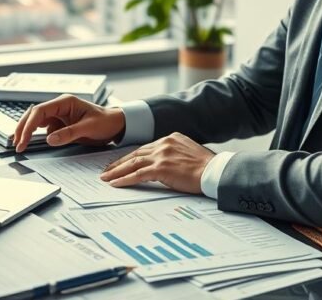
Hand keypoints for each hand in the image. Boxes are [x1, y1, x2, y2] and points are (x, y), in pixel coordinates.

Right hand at [12, 94, 125, 152]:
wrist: (116, 125)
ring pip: (36, 121)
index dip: (29, 125)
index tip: (23, 139)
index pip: (40, 111)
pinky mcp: (60, 123)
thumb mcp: (88, 128)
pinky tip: (29, 142)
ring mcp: (59, 114)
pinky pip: (44, 128)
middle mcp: (59, 106)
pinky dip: (35, 135)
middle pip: (34, 114)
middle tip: (16, 144)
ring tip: (19, 144)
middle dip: (23, 128)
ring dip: (27, 131)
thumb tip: (49, 139)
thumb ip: (69, 134)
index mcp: (65, 102)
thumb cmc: (105, 122)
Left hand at [99, 133, 214, 193]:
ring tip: (106, 178)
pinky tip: (116, 184)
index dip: (131, 156)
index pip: (145, 148)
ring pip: (133, 163)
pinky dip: (125, 179)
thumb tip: (166, 164)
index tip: (122, 162)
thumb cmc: (206, 166)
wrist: (215, 171)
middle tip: (107, 170)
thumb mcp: (188, 152)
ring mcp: (161, 155)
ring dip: (117, 171)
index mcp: (170, 138)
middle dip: (119, 163)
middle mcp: (164, 143)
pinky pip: (137, 174)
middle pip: (136, 153)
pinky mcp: (161, 168)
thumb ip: (174, 154)